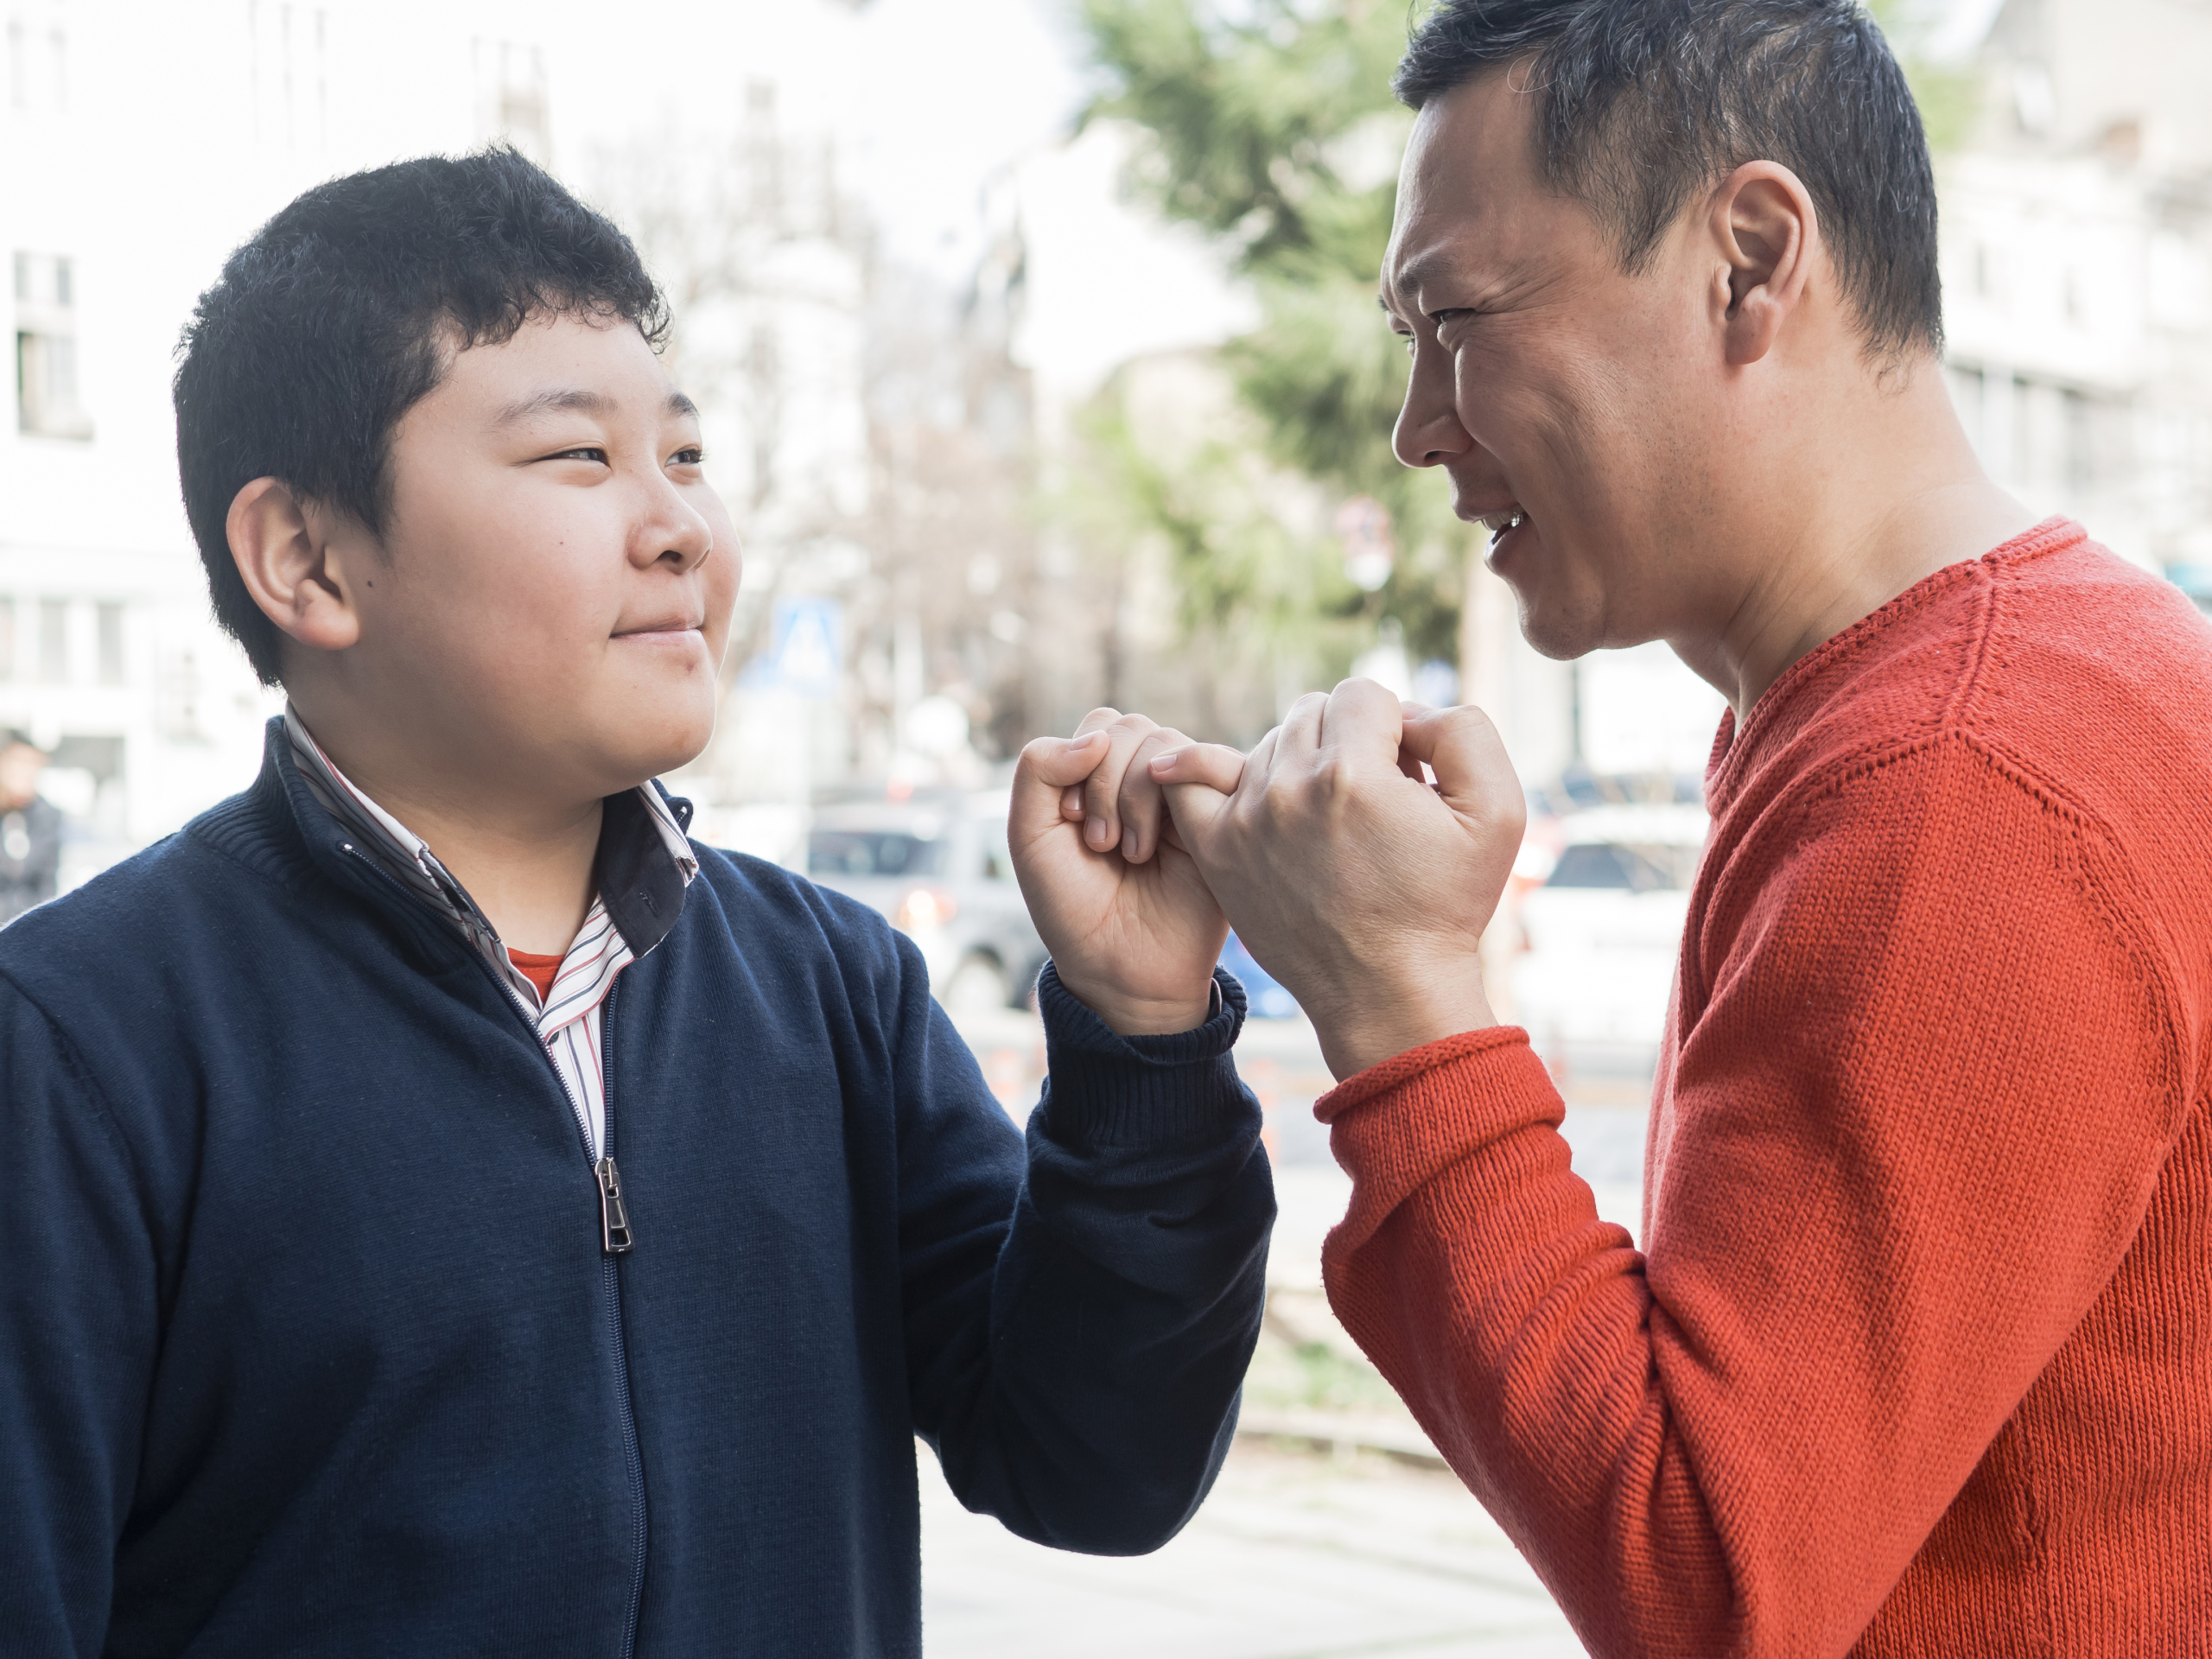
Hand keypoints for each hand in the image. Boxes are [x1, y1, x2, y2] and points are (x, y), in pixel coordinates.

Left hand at [1009, 709, 1228, 1034]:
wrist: (1123, 970)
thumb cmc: (1073, 908)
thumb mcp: (1029, 836)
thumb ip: (1037, 770)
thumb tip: (1096, 735)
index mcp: (1103, 777)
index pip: (1100, 725)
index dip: (1080, 765)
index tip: (1071, 823)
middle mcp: (1148, 781)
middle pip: (1132, 728)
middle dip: (1105, 783)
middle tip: (1101, 844)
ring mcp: (1187, 797)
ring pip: (1167, 744)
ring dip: (1137, 797)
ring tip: (1132, 854)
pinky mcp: (1221, 816)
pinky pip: (1215, 764)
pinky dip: (1181, 790)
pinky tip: (1159, 844)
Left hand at [1148, 680, 1524, 1079]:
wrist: (1387, 990)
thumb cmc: (1446, 906)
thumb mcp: (1498, 814)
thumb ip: (1462, 731)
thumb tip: (1407, 712)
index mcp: (1353, 774)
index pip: (1364, 694)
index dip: (1395, 729)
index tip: (1407, 777)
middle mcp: (1289, 789)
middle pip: (1314, 711)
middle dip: (1351, 741)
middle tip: (1375, 800)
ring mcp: (1246, 819)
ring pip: (1270, 742)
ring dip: (1303, 762)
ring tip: (1334, 817)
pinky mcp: (1218, 849)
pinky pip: (1189, 778)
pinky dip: (1194, 765)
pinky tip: (1208, 770)